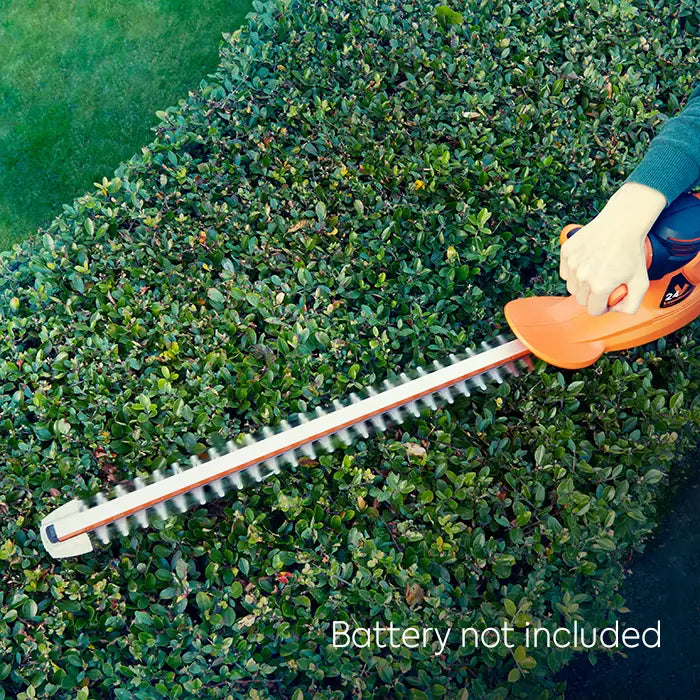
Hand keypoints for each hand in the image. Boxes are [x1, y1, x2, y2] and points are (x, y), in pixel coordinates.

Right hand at [559, 182, 666, 314]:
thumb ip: (632, 305)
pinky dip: (573, 272)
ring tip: (595, 273)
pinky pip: (565, 272)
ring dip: (581, 286)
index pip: (593, 311)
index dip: (602, 308)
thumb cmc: (632, 251)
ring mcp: (572, 265)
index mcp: (600, 287)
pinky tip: (586, 263)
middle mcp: (582, 277)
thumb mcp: (641, 282)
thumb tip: (616, 311)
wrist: (622, 224)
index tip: (607, 300)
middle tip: (603, 285)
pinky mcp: (566, 253)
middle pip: (581, 300)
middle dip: (592, 297)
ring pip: (571, 287)